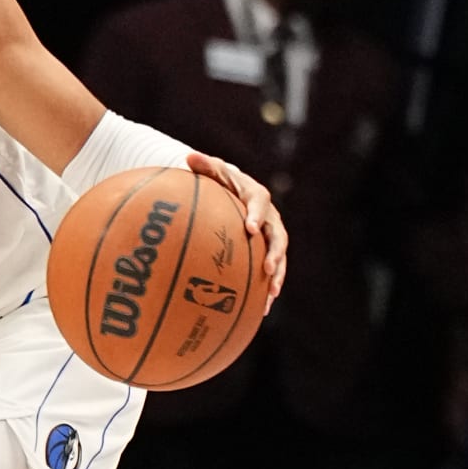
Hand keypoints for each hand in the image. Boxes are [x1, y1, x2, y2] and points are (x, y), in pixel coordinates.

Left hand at [188, 150, 286, 300]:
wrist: (233, 192)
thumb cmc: (218, 181)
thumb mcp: (211, 171)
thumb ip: (204, 166)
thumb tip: (188, 156)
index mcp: (256, 196)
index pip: (260, 203)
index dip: (257, 215)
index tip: (250, 229)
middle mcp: (269, 217)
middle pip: (278, 236)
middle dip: (274, 253)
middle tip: (267, 269)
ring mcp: (271, 236)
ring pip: (279, 257)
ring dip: (276, 276)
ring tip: (271, 296)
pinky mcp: (267, 252)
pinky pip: (270, 272)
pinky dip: (266, 290)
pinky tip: (261, 311)